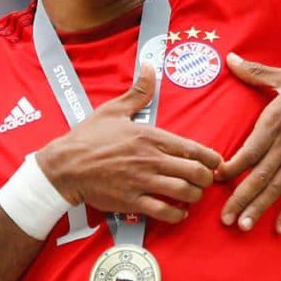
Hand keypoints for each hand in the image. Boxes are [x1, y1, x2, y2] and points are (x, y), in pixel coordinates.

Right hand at [38, 63, 221, 223]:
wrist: (64, 166)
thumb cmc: (88, 137)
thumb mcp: (113, 109)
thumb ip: (138, 91)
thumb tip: (149, 66)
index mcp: (149, 135)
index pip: (192, 148)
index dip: (210, 158)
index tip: (215, 162)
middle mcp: (150, 159)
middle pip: (194, 172)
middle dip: (206, 178)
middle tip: (206, 180)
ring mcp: (142, 181)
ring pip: (183, 192)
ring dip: (195, 196)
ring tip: (193, 195)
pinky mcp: (132, 201)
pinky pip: (164, 212)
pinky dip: (177, 215)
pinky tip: (179, 212)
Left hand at [216, 53, 280, 232]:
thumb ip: (256, 72)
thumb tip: (229, 58)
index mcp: (276, 121)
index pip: (249, 150)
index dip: (231, 167)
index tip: (215, 178)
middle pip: (259, 176)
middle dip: (240, 198)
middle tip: (224, 218)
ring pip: (277, 188)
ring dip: (260, 208)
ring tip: (243, 227)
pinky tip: (279, 228)